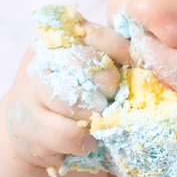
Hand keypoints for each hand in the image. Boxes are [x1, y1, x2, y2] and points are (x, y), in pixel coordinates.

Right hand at [3, 20, 130, 171]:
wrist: (29, 129)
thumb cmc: (68, 93)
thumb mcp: (86, 67)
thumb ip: (111, 58)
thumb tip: (147, 60)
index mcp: (57, 38)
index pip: (98, 37)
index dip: (123, 53)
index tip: (136, 66)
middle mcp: (39, 59)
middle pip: (90, 68)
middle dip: (108, 87)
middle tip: (107, 98)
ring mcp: (32, 93)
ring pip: (80, 102)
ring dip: (95, 115)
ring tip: (93, 118)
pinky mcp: (33, 127)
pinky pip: (73, 134)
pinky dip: (85, 140)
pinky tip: (81, 137)